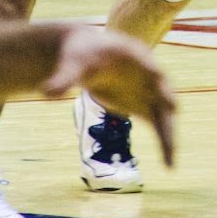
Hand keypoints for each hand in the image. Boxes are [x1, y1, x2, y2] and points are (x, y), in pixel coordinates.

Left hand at [42, 27, 175, 166]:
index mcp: (133, 55)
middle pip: (163, 93)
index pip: (149, 67)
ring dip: (169, 136)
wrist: (84, 52)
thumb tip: (45, 93)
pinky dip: (163, 141)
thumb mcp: (71, 64)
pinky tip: (167, 163)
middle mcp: (147, 73)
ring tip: (170, 165)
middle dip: (167, 114)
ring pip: (164, 114)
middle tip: (168, 138)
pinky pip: (157, 124)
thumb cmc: (79, 53)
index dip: (156, 82)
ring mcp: (147, 90)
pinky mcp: (141, 104)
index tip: (167, 99)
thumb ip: (63, 78)